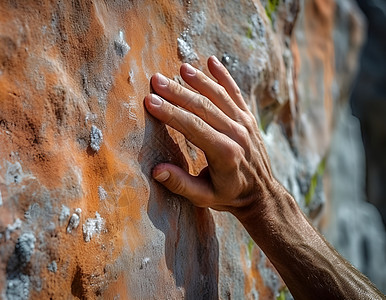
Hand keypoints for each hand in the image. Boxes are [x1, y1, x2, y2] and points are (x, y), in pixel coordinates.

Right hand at [144, 56, 278, 214]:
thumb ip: (181, 184)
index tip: (150, 100)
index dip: (170, 112)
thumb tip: (156, 170)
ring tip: (180, 68)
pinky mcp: (249, 118)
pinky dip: (224, 76)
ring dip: (199, 80)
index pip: (192, 126)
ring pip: (219, 95)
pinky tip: (212, 61)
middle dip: (177, 92)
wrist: (262, 194)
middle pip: (203, 106)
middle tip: (156, 80)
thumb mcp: (204, 198)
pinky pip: (236, 93)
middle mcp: (237, 134)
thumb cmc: (229, 196)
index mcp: (224, 153)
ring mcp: (245, 124)